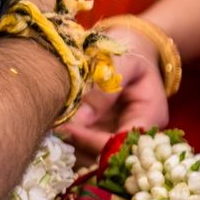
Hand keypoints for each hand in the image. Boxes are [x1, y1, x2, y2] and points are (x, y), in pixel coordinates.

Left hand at [59, 25, 168, 158]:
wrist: (126, 43)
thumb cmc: (128, 48)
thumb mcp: (122, 60)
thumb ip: (106, 86)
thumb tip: (81, 118)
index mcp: (150, 116)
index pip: (125, 143)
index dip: (97, 142)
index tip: (69, 129)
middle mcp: (134, 132)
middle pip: (109, 157)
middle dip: (80, 147)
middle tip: (53, 131)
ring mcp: (115, 135)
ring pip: (93, 157)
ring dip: (71, 147)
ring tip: (50, 128)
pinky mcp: (98, 133)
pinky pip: (83, 148)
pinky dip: (67, 142)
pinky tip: (52, 128)